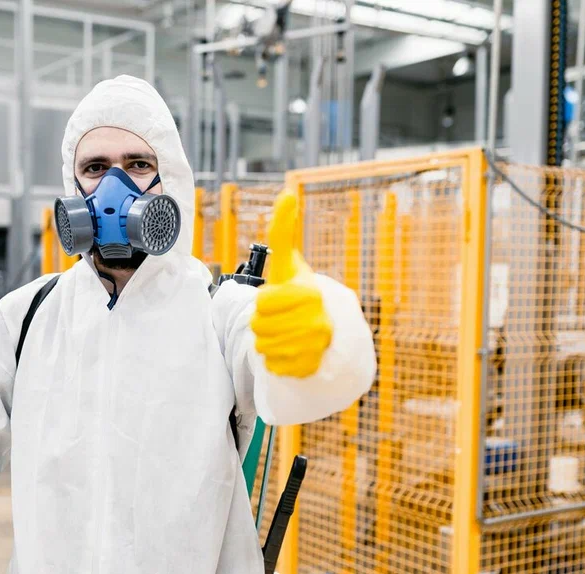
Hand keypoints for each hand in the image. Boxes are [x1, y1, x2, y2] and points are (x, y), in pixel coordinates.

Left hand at [250, 191, 332, 377]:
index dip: (263, 302)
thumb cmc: (298, 293)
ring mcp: (315, 347)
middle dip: (261, 323)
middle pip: (258, 327)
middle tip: (278, 319)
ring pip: (263, 347)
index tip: (275, 299)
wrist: (326, 331)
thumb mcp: (289, 265)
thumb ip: (283, 233)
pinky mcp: (310, 368)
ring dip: (266, 341)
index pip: (262, 303)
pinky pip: (272, 366)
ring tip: (283, 333)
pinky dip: (274, 361)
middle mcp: (317, 321)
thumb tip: (285, 194)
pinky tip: (289, 351)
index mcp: (309, 293)